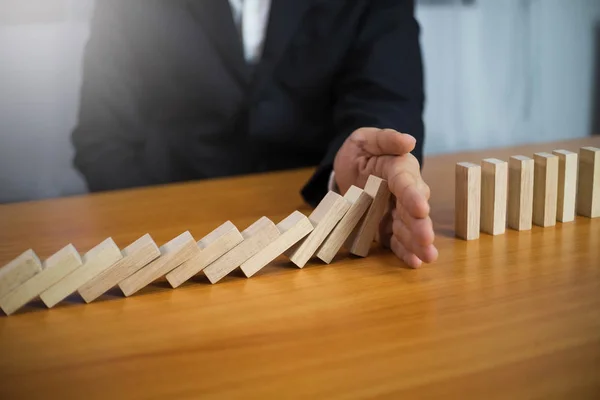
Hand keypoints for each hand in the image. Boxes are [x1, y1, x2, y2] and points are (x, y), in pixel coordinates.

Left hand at [333, 128, 437, 267]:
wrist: (351, 166)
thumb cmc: (362, 150)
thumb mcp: (367, 138)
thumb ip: (386, 139)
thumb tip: (408, 141)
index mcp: (400, 169)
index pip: (406, 182)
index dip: (413, 196)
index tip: (421, 209)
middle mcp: (403, 192)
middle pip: (412, 210)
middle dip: (420, 226)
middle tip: (427, 240)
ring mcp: (395, 210)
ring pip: (407, 227)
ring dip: (416, 243)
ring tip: (426, 257)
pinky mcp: (385, 225)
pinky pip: (395, 239)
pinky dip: (404, 251)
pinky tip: (414, 263)